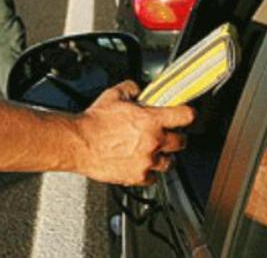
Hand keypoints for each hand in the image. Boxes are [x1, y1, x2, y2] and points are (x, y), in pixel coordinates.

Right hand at [75, 81, 194, 185]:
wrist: (78, 143)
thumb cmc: (94, 122)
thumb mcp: (113, 95)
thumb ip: (131, 89)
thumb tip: (137, 89)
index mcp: (151, 120)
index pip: (186, 116)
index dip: (188, 114)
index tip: (187, 116)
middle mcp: (153, 141)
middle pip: (181, 142)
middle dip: (176, 137)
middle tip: (167, 135)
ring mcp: (147, 161)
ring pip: (169, 162)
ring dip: (164, 156)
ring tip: (154, 152)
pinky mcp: (137, 176)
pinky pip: (152, 178)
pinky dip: (148, 172)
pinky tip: (140, 164)